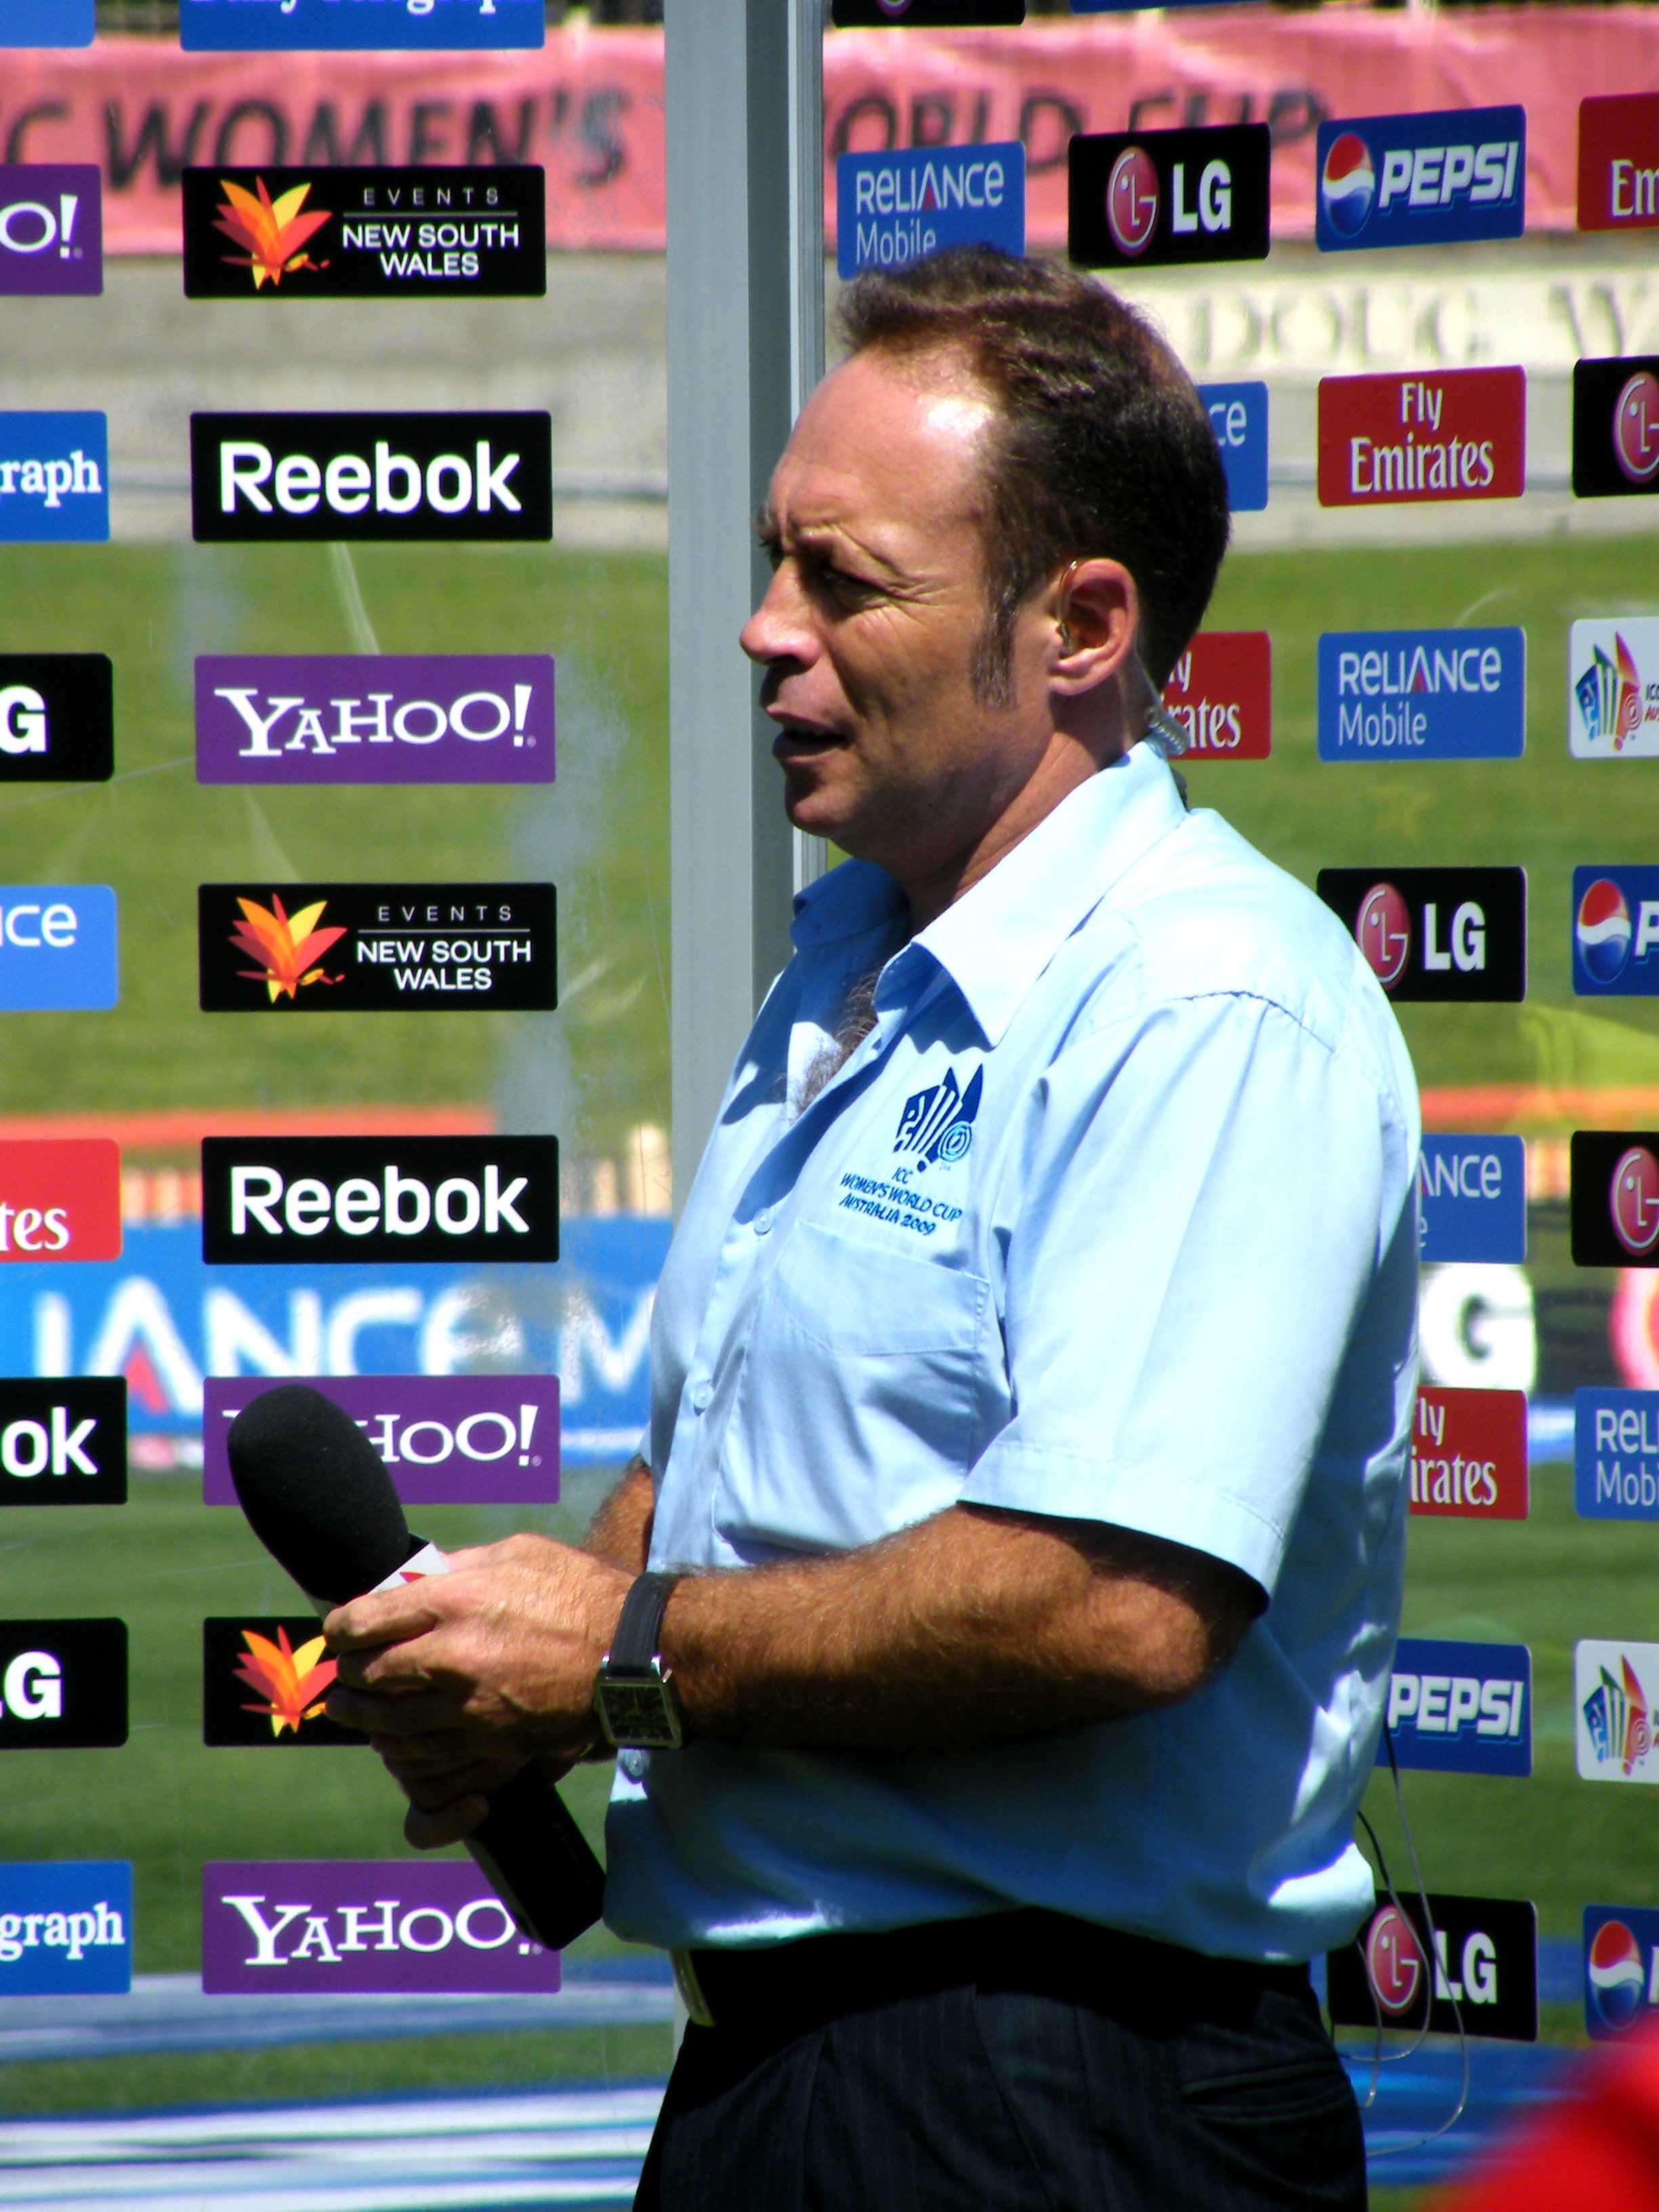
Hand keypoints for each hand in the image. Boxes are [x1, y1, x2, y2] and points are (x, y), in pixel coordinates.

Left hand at [323, 1533, 629, 1839]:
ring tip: (349, 1707)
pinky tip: (393, 1735)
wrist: (630, 1654)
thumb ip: (459, 1565)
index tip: (339, 1629)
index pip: (367, 1618)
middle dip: (349, 1671)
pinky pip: (422, 1752)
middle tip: (344, 1668)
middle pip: (369, 1672)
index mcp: (456, 1598)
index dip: (341, 1626)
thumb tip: (415, 1577)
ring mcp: (468, 1704)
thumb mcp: (518, 1553)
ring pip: (386, 1721)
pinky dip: (398, 1745)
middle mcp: (452, 1654)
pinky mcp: (487, 1740)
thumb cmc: (578, 1593)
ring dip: (362, 1714)